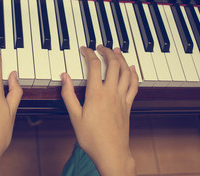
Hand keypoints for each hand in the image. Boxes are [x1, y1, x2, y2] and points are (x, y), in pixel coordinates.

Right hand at [61, 45, 137, 175]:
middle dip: (107, 52)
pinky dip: (133, 74)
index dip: (89, 54)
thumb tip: (64, 77)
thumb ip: (68, 94)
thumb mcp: (74, 116)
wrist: (111, 153)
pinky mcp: (128, 105)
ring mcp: (122, 98)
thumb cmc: (92, 137)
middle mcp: (111, 92)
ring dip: (121, 59)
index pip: (94, 66)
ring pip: (126, 72)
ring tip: (116, 51)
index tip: (84, 49)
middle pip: (113, 64)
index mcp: (96, 94)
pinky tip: (131, 68)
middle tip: (101, 46)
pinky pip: (134, 85)